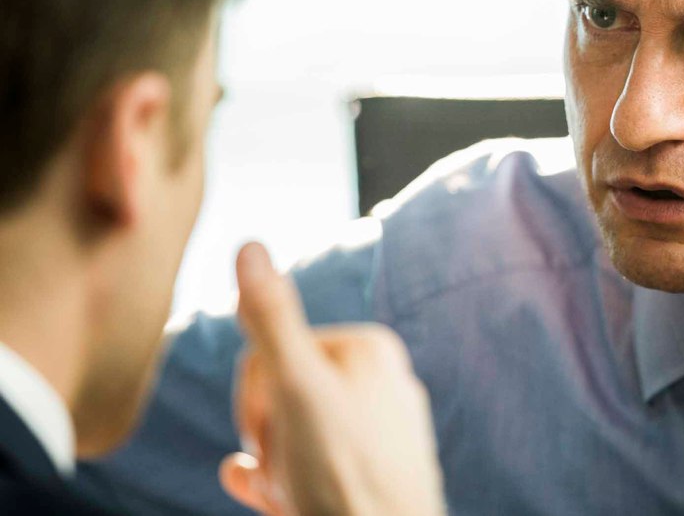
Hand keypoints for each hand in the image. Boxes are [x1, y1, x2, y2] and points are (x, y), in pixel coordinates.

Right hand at [219, 242, 445, 515]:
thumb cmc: (345, 473)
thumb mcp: (297, 387)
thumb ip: (271, 318)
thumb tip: (249, 245)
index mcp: (370, 350)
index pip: (271, 353)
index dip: (253, 396)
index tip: (267, 430)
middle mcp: (381, 385)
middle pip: (280, 396)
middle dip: (264, 436)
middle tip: (285, 469)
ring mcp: (377, 435)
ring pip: (291, 437)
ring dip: (271, 465)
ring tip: (291, 495)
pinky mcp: (372, 477)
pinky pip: (311, 468)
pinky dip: (281, 480)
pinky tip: (266, 494)